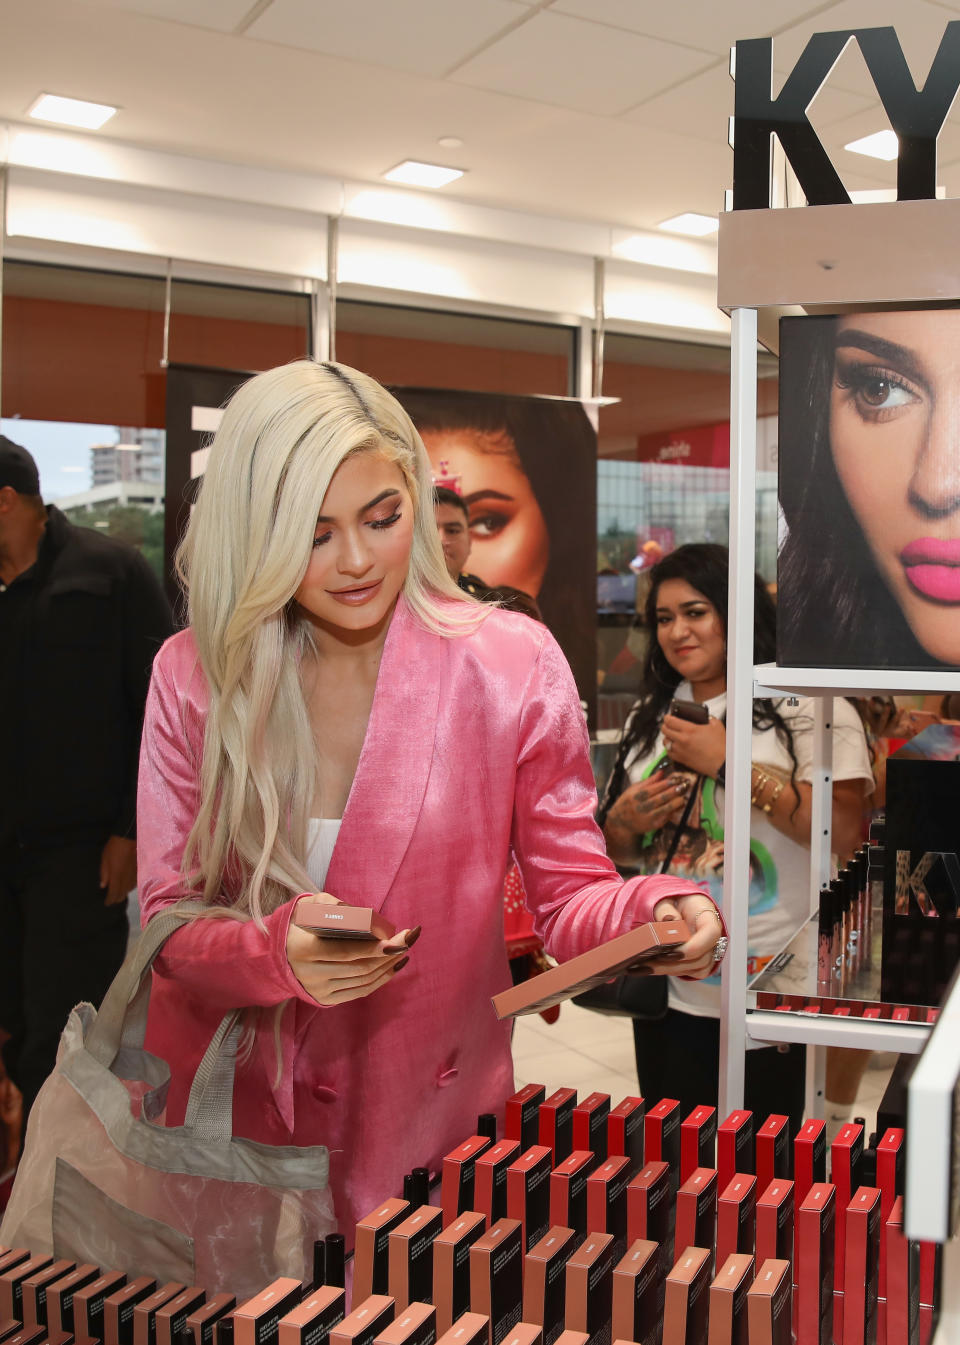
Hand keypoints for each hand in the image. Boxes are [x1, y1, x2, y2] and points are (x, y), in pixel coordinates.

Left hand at [100, 835, 136, 905]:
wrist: (128, 838)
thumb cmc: (113, 848)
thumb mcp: (104, 859)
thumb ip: (104, 874)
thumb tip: (103, 885)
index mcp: (116, 876)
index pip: (113, 893)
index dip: (110, 900)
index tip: (106, 904)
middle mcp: (126, 878)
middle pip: (122, 894)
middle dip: (116, 899)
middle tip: (111, 900)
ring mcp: (133, 875)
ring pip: (129, 890)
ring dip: (123, 893)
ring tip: (118, 894)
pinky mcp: (138, 871)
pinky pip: (134, 884)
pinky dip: (129, 887)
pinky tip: (126, 886)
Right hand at [286, 893, 418, 1006]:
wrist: (274, 954)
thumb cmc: (297, 924)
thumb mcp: (308, 907)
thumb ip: (333, 906)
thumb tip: (365, 916)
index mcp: (304, 949)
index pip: (347, 951)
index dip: (376, 948)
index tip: (399, 939)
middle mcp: (310, 974)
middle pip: (360, 967)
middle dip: (390, 954)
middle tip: (410, 938)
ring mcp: (318, 990)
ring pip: (363, 981)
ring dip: (388, 966)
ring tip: (404, 950)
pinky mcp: (325, 999)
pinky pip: (359, 991)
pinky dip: (381, 980)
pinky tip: (394, 966)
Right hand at [607, 773, 689, 835]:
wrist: (622, 823)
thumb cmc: (628, 802)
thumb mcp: (634, 789)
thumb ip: (649, 781)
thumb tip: (662, 771)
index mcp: (637, 795)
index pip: (655, 787)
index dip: (667, 783)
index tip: (677, 778)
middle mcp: (643, 806)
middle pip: (662, 797)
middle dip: (675, 791)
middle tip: (685, 785)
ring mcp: (649, 817)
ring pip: (667, 808)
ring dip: (677, 801)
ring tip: (684, 796)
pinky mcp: (654, 825)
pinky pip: (667, 817)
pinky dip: (674, 810)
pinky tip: (680, 805)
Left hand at [646, 895, 724, 978]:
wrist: (681, 907)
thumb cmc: (676, 901)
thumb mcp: (667, 898)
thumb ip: (665, 909)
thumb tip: (668, 921)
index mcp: (708, 917)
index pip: (710, 933)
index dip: (694, 946)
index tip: (672, 952)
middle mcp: (712, 938)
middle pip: (701, 958)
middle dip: (672, 964)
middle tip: (647, 964)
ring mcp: (709, 952)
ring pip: (694, 969)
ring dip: (668, 970)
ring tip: (642, 967)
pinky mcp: (700, 962)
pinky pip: (689, 972)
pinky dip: (670, 971)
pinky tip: (651, 968)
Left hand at [661, 713, 725, 779]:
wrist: (721, 763)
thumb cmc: (720, 746)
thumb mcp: (716, 725)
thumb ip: (709, 718)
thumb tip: (705, 717)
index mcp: (689, 730)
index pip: (670, 721)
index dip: (667, 717)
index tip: (667, 717)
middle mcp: (682, 740)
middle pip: (665, 730)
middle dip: (665, 725)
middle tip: (668, 724)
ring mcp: (680, 751)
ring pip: (665, 742)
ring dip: (667, 737)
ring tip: (671, 735)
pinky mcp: (681, 760)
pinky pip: (668, 753)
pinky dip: (669, 748)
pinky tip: (673, 746)